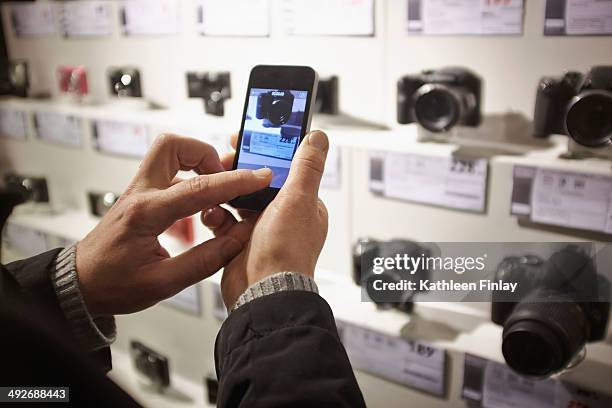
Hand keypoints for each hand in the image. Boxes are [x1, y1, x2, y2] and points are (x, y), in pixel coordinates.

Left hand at [76, 133, 272, 316]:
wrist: (80, 285)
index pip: (199, 187)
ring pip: (169, 153)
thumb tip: (237, 240)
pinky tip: (200, 207)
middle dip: (207, 154)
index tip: (259, 177)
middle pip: (174, 146)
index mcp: (146, 213)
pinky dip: (191, 181)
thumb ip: (204, 261)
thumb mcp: (162, 283)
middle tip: (225, 178)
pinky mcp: (140, 197)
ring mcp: (138, 192)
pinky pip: (169, 174)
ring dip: (198, 163)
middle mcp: (141, 194)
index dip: (235, 181)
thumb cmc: (113, 284)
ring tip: (216, 192)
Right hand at [203, 131, 328, 307]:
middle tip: (224, 160)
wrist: (262, 292)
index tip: (248, 137)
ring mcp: (260, 229)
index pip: (284, 166)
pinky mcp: (239, 241)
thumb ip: (307, 167)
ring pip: (237, 198)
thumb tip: (319, 137)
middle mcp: (282, 215)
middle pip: (257, 180)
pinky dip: (216, 216)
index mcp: (302, 203)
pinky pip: (224, 220)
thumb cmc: (286, 252)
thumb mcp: (299, 200)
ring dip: (224, 192)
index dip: (266, 150)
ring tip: (215, 187)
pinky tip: (213, 215)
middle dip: (239, 170)